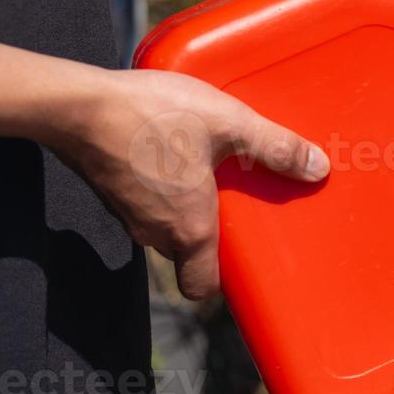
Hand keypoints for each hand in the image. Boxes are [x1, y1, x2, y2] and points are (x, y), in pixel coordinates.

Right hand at [56, 69, 329, 299]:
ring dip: (183, 205)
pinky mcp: (109, 191)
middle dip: (208, 231)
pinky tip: (170, 148)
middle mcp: (155, 233)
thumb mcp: (228, 124)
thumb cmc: (153, 117)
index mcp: (189, 230)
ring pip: (163, 226)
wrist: (75, 106)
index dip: (220, 278)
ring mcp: (127, 214)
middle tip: (230, 197)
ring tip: (204, 167)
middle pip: (187, 252)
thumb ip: (275, 147)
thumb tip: (318, 168)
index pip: (202, 287)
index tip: (240, 251)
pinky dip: (158, 186)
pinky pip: (144, 202)